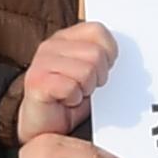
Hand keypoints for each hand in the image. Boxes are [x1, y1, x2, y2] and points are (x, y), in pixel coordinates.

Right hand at [19, 21, 117, 137]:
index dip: (108, 53)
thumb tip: (120, 55)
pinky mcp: (37, 82)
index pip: (98, 31)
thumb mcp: (90, 73)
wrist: (43, 127)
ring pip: (87, 71)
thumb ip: (102, 56)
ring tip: (74, 95)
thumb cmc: (69, 99)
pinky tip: (65, 102)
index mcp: (65, 38)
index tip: (100, 70)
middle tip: (85, 88)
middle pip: (96, 53)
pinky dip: (73, 100)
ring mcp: (41, 62)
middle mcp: (51, 46)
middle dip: (98, 76)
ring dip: (85, 90)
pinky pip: (71, 88)